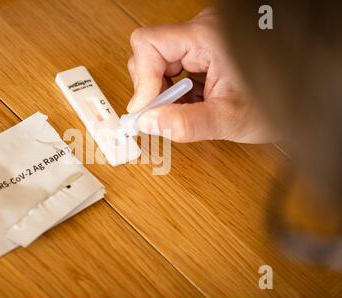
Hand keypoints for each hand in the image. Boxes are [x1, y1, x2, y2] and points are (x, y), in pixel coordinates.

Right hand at [127, 8, 275, 142]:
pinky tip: (190, 104)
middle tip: (164, 115)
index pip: (149, 43)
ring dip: (162, 92)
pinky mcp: (202, 51)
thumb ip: (188, 123)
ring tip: (184, 110)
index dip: (142, 78)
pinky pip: (171, 68)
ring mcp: (201, 39)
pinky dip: (173, 91)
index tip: (146, 110)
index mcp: (208, 36)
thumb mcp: (230, 119)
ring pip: (157, 62)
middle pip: (149, 53)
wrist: (298, 97)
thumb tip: (149, 123)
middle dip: (152, 89)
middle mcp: (202, 30)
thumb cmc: (277, 102)